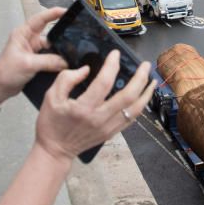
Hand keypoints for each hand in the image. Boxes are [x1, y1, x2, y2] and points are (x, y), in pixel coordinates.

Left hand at [0, 7, 68, 104]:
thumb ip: (48, 61)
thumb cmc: (5, 72)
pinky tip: (67, 63)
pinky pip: (51, 57)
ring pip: (52, 47)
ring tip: (74, 52)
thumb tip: (66, 61)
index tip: (67, 11)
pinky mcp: (36, 61)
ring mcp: (33, 50)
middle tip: (77, 34)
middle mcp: (29, 40)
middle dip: (62, 35)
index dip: (54, 13)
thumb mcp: (28, 64)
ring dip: (60, 50)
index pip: (40, 18)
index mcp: (23, 33)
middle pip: (50, 34)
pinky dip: (58, 60)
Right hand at [34, 50, 155, 163]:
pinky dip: (140, 106)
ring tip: (152, 80)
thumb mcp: (51, 97)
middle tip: (145, 64)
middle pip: (127, 96)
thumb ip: (67, 79)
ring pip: (134, 109)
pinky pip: (131, 119)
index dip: (112, 66)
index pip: (104, 83)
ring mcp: (108, 127)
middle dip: (140, 78)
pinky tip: (143, 96)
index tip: (115, 54)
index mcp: (84, 108)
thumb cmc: (51, 123)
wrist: (55, 151)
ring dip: (146, 93)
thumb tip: (87, 70)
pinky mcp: (111, 133)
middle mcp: (99, 118)